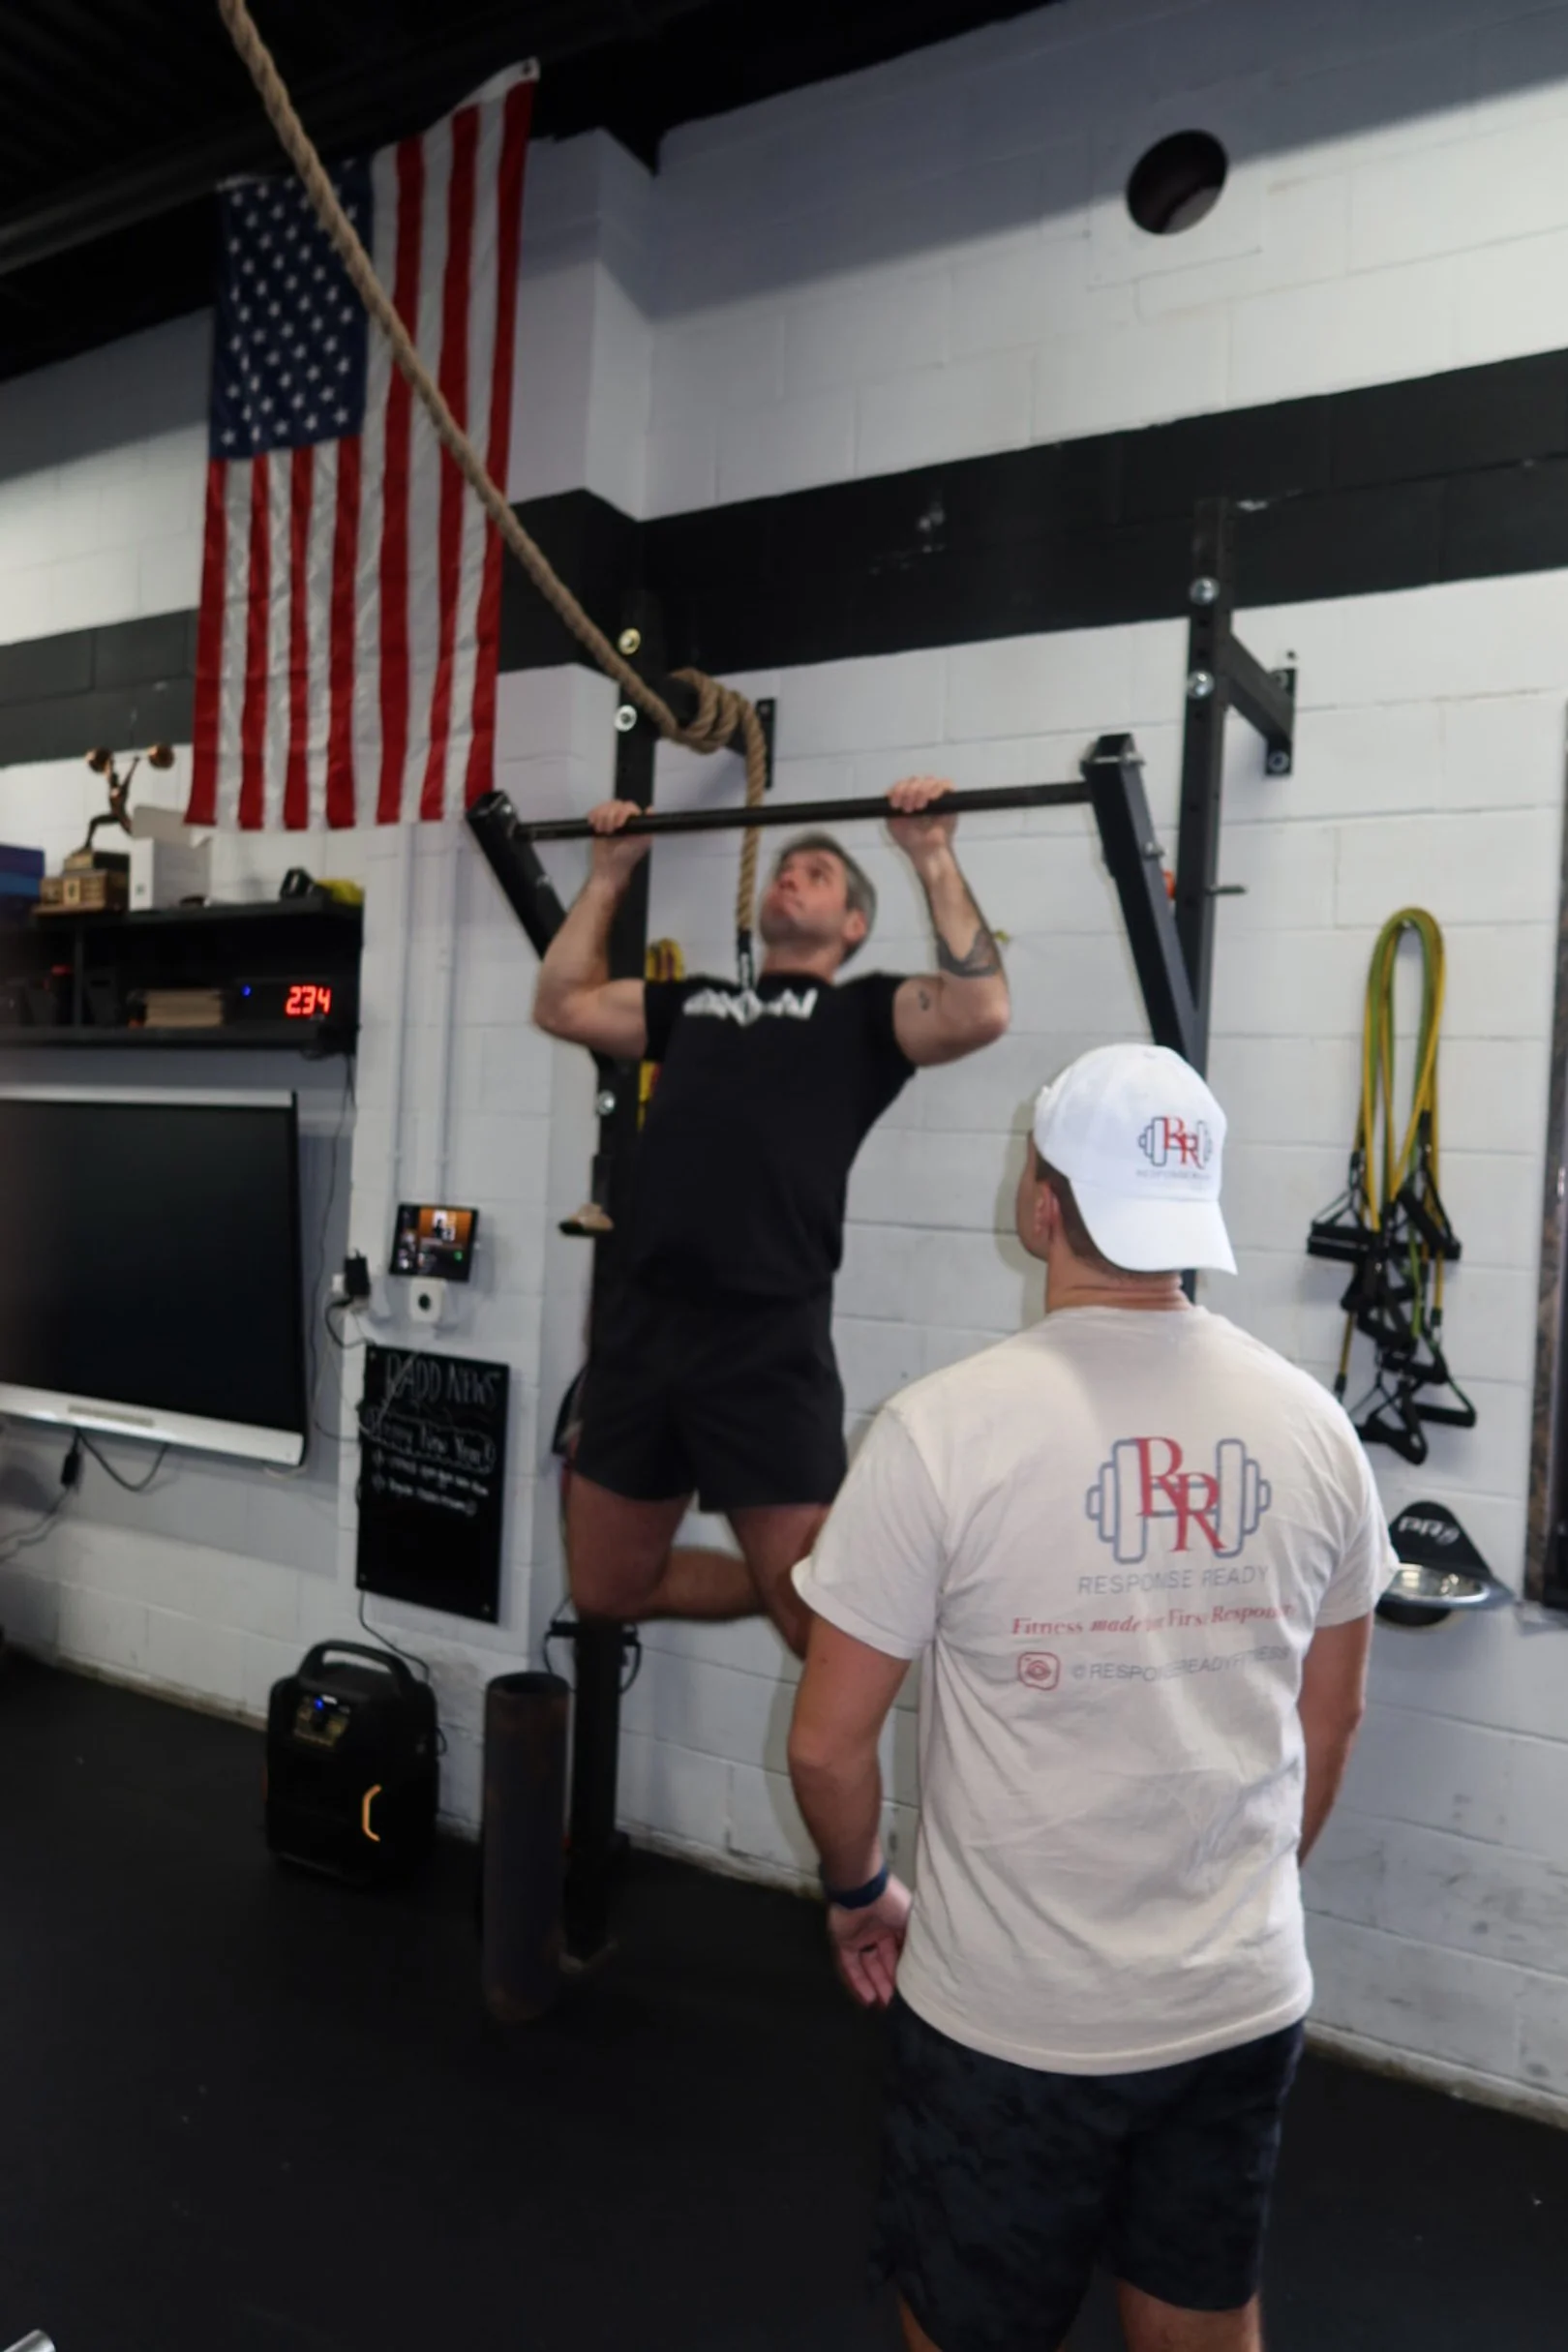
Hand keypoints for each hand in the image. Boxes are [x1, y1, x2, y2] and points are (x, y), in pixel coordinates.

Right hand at [587, 799, 651, 885]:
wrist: (608, 868)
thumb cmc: (626, 858)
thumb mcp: (642, 842)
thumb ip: (647, 824)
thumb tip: (651, 808)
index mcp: (635, 822)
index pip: (629, 807)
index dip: (622, 813)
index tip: (619, 825)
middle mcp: (624, 819)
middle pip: (616, 804)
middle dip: (610, 816)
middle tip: (610, 831)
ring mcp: (611, 819)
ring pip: (605, 807)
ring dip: (601, 818)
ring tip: (603, 831)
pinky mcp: (599, 822)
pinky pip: (595, 811)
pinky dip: (593, 817)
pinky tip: (596, 827)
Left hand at [826, 1875, 911, 2008]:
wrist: (862, 1889)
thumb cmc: (890, 1902)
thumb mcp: (911, 1920)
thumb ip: (914, 1940)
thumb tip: (924, 1962)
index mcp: (895, 1923)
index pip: (900, 1952)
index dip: (904, 1970)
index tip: (911, 1990)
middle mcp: (878, 1931)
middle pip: (883, 1962)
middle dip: (890, 1983)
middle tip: (897, 2005)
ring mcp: (859, 1937)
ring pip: (867, 1966)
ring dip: (875, 1985)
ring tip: (883, 2007)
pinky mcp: (842, 1941)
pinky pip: (849, 1965)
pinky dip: (857, 1982)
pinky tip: (867, 1999)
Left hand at [887, 775, 956, 867]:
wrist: (926, 851)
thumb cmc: (911, 840)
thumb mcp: (892, 822)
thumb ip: (888, 807)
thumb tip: (888, 793)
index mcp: (910, 798)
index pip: (904, 783)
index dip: (898, 789)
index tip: (895, 804)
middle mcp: (923, 794)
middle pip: (915, 779)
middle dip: (908, 792)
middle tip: (908, 809)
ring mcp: (937, 795)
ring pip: (929, 779)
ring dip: (921, 791)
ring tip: (919, 808)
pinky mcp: (950, 799)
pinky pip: (945, 784)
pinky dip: (936, 789)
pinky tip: (930, 799)